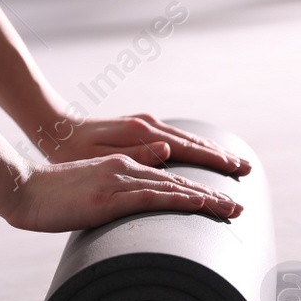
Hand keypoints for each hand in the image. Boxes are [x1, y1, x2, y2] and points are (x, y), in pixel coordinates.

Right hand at [1, 155, 242, 232]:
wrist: (22, 190)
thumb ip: (113, 198)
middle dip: (212, 193)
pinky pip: (151, 196)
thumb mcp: (89, 196)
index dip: (197, 188)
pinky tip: (199, 204)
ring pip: (172, 187)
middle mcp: (125, 167)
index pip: (167, 177)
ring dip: (206, 198)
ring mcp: (117, 180)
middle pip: (178, 179)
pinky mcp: (107, 196)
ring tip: (232, 209)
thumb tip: (133, 210)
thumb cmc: (50, 198)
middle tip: (239, 206)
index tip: (221, 200)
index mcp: (121, 167)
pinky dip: (178, 199)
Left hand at [40, 113, 250, 176]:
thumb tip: (169, 150)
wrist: (52, 127)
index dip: (214, 164)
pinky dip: (194, 147)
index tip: (237, 174)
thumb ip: (135, 154)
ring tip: (232, 163)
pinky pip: (175, 139)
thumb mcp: (97, 156)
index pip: (188, 151)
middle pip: (193, 144)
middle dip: (221, 158)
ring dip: (211, 152)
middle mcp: (147, 128)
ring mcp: (144, 127)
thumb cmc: (70, 149)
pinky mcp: (139, 129)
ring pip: (186, 140)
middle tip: (248, 170)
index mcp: (141, 136)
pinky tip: (200, 154)